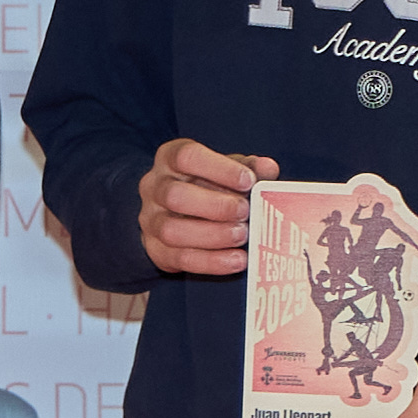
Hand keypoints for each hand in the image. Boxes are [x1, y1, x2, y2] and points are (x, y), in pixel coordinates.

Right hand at [138, 138, 268, 276]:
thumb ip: (248, 167)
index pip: (186, 156)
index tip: (248, 180)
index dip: (219, 168)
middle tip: (245, 212)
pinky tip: (237, 260)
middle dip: (215, 206)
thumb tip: (268, 168)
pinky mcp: (156, 250)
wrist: (177, 213)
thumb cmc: (206, 185)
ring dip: (212, 235)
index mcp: (169, 158)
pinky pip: (180, 259)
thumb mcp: (227, 170)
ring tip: (242, 235)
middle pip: (175, 195)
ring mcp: (150, 220)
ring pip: (172, 230)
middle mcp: (154, 187)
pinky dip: (212, 262)